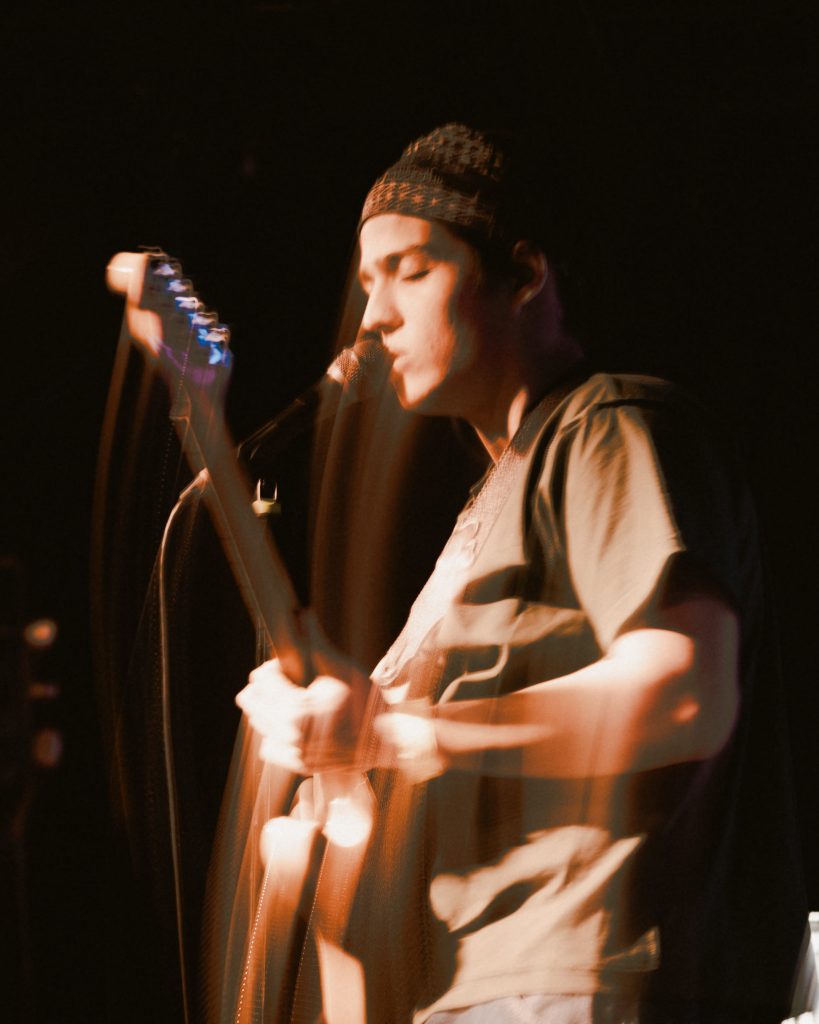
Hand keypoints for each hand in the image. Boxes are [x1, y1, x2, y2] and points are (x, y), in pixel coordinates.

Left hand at [236, 612, 385, 773]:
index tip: (288, 665)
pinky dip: (275, 733)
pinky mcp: (299, 766)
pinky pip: (268, 746)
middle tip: (288, 681)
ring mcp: (294, 754)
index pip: (262, 679)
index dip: (274, 666)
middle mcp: (291, 735)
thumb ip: (315, 642)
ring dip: (268, 708)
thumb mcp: (342, 668)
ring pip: (258, 723)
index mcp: (298, 709)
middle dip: (266, 686)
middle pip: (251, 702)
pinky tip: (294, 724)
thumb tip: (301, 613)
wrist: (386, 740)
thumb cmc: (367, 702)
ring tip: (292, 700)